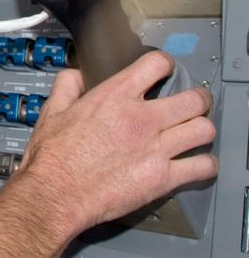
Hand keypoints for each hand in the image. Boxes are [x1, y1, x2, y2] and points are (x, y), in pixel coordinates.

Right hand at [15, 50, 217, 236]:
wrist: (55, 193)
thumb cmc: (52, 158)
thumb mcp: (51, 111)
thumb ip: (66, 87)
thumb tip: (75, 76)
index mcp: (113, 97)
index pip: (156, 64)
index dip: (164, 64)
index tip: (165, 69)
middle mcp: (140, 119)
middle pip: (193, 99)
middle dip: (198, 99)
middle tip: (195, 103)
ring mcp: (156, 148)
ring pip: (204, 130)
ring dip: (203, 129)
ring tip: (197, 132)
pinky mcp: (163, 177)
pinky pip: (203, 166)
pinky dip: (206, 164)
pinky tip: (198, 163)